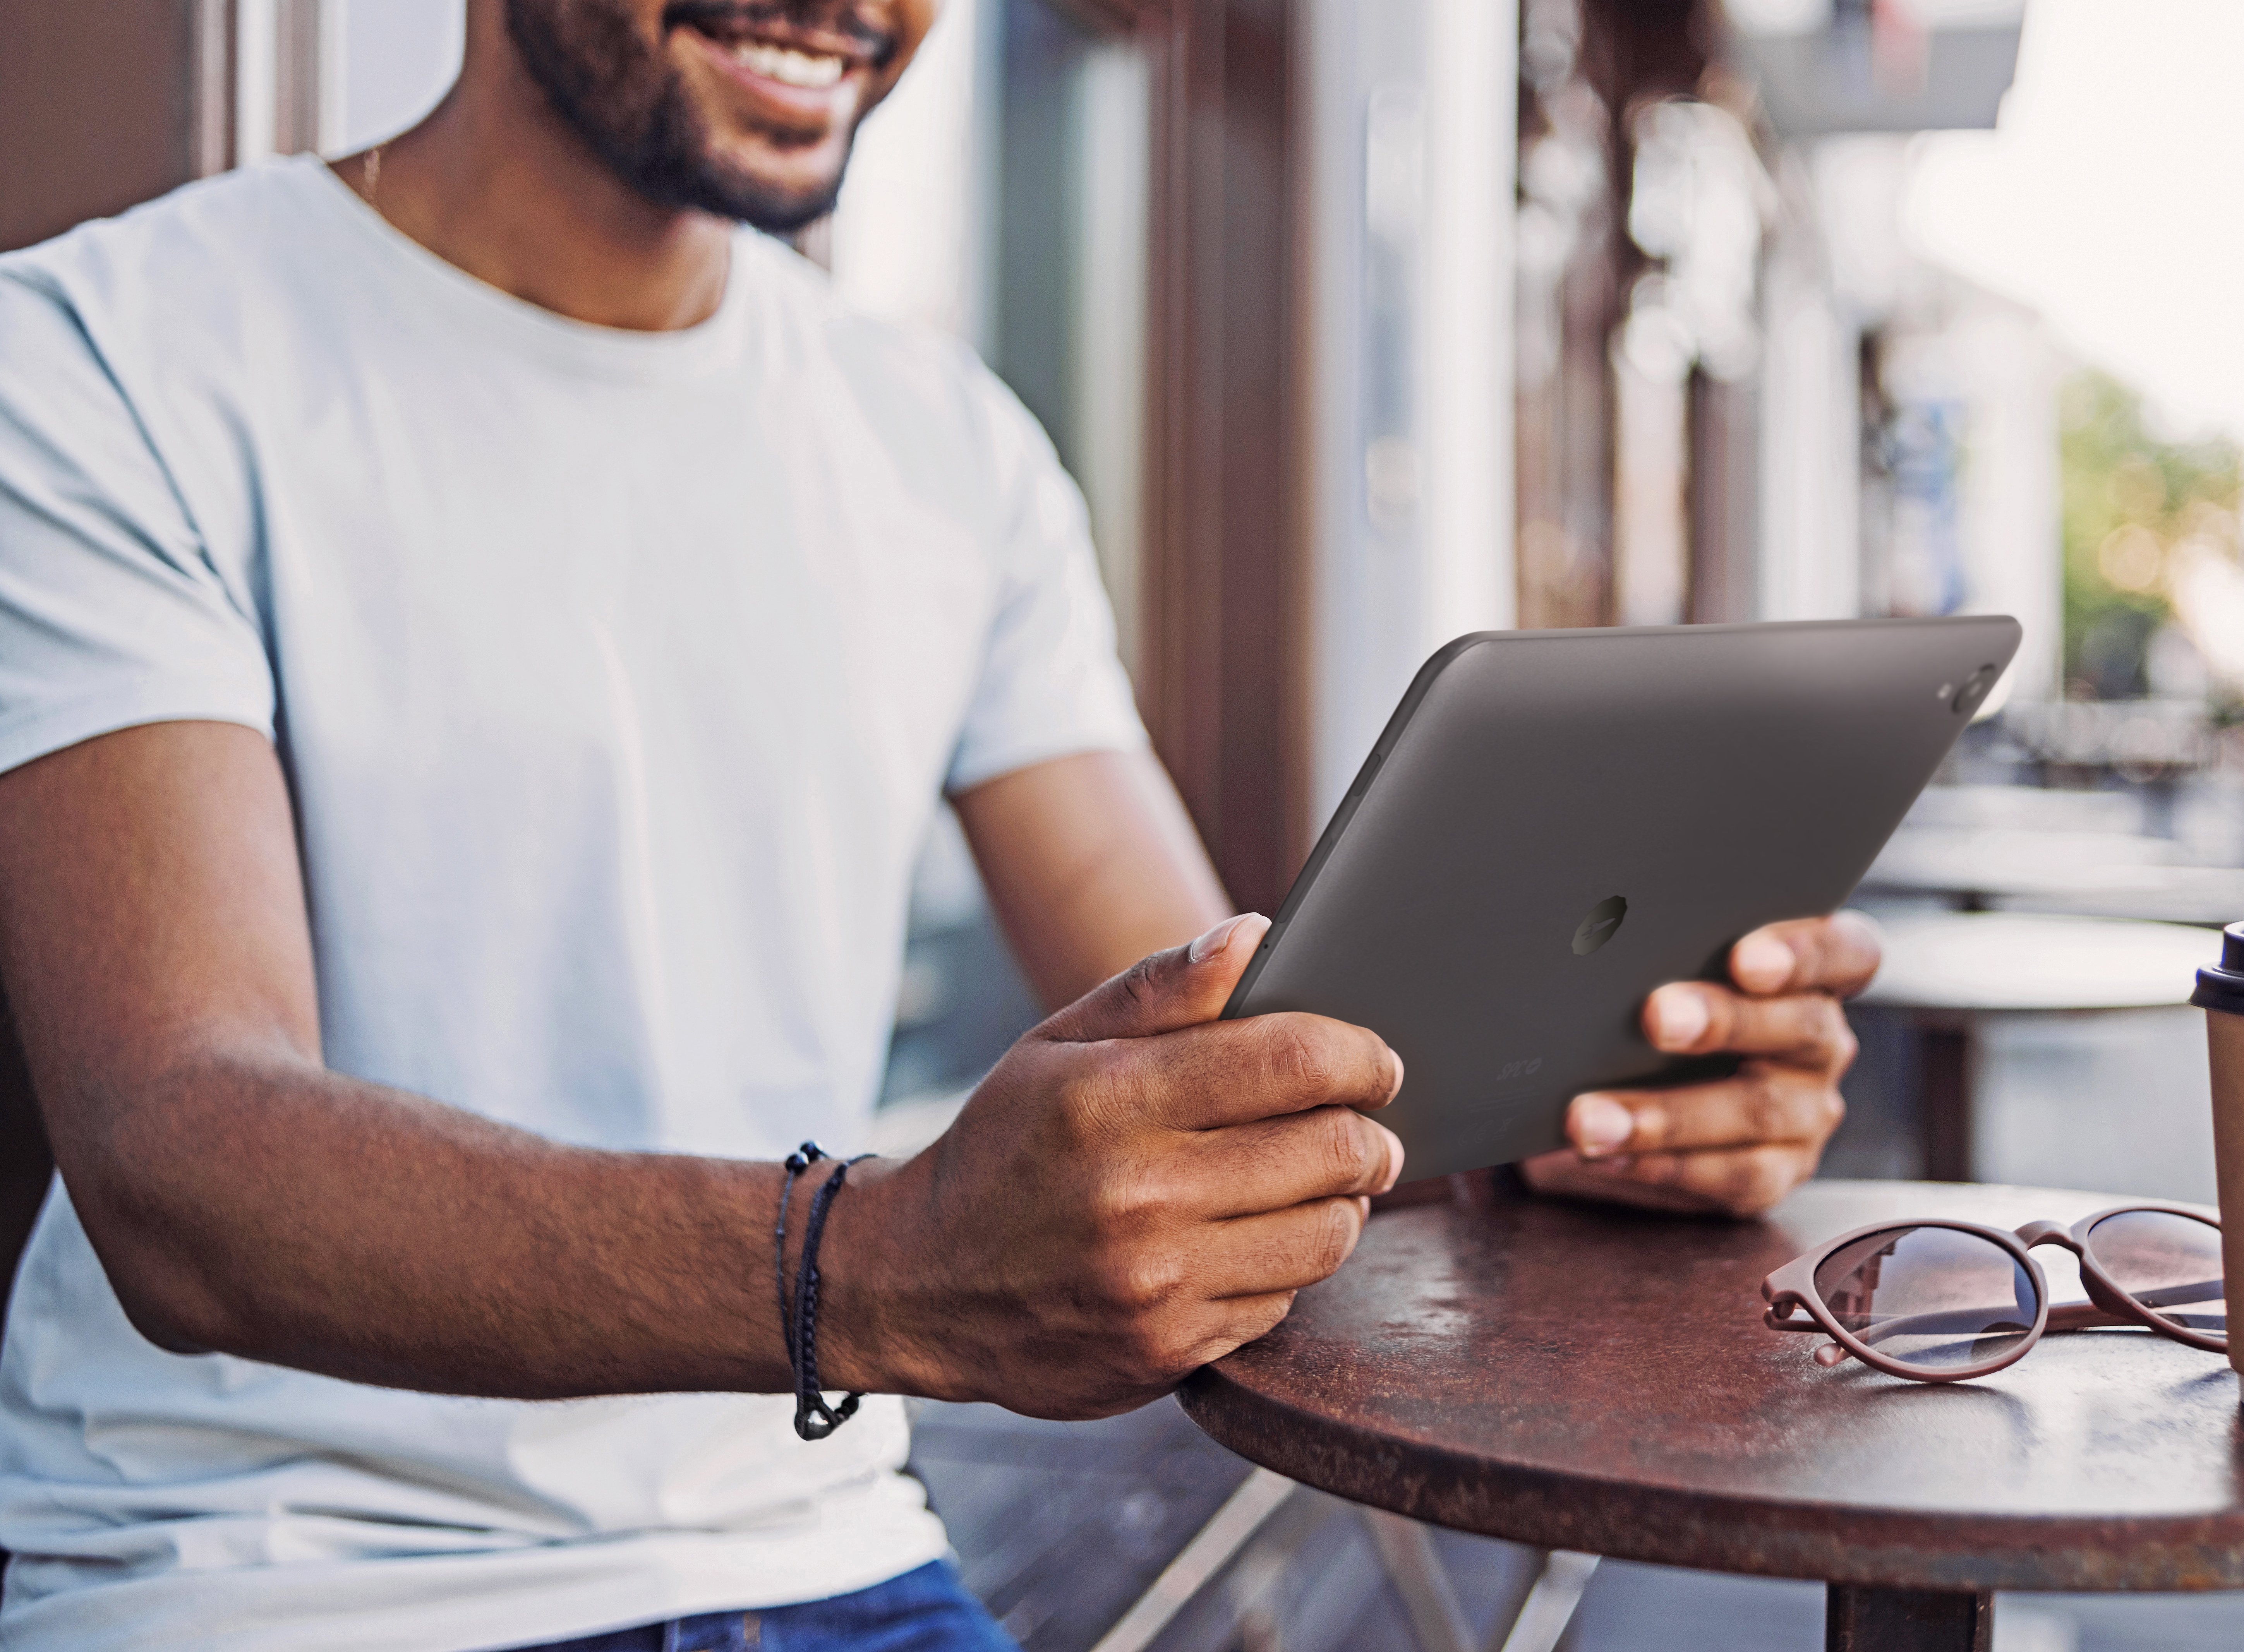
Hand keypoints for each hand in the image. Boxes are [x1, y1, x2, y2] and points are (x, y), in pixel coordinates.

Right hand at [825, 913, 1406, 1418]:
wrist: (920, 1282)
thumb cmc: (1005, 1145)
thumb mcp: (1059, 1044)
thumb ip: (1161, 988)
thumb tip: (1256, 936)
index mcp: (1112, 1099)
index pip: (1291, 1062)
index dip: (1359, 1055)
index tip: (1376, 1060)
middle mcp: (1137, 1195)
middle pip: (1331, 1150)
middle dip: (1369, 1130)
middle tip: (1369, 1122)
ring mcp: (1155, 1283)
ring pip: (1326, 1235)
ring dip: (1343, 1202)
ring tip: (1322, 1180)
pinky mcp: (1166, 1351)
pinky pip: (1282, 1302)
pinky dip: (1286, 1266)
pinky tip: (1252, 1240)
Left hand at [1519, 912, 1880, 1217]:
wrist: (1634, 1087)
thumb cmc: (1650, 1006)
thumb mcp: (1664, 972)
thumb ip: (1662, 954)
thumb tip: (1598, 943)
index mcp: (1815, 976)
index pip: (1843, 952)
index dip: (1804, 953)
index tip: (1746, 959)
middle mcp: (1822, 1042)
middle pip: (1799, 1027)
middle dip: (1725, 1022)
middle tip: (1658, 1018)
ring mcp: (1807, 1112)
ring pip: (1756, 1111)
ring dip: (1666, 1115)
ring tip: (1591, 1119)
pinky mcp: (1777, 1171)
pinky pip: (1729, 1175)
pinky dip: (1659, 1164)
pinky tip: (1603, 1155)